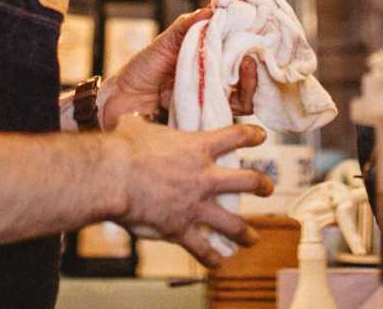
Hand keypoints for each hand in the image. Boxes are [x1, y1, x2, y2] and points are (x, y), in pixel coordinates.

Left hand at [103, 8, 257, 124]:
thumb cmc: (141, 70)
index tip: (258, 29)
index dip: (250, 43)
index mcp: (205, 61)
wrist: (120, 100)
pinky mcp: (205, 121)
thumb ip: (189, 25)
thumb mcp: (166, 42)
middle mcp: (211, 82)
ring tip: (248, 64)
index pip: (236, 53)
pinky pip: (230, 116)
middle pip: (246, 76)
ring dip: (251, 81)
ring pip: (244, 97)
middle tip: (256, 48)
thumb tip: (215, 6)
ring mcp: (210, 102)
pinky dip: (240, 101)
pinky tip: (238, 88)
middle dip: (257, 62)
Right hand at [107, 116, 271, 266]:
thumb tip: (133, 119)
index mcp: (197, 147)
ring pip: (233, 222)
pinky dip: (212, 258)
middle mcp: (204, 177)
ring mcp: (196, 206)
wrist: (113, 176)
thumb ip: (142, 123)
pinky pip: (202, 248)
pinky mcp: (181, 229)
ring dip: (247, 232)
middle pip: (247, 181)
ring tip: (254, 238)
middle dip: (262, 185)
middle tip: (268, 187)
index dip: (252, 136)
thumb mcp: (136, 127)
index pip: (235, 136)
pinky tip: (218, 263)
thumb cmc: (124, 148)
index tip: (262, 137)